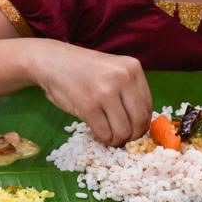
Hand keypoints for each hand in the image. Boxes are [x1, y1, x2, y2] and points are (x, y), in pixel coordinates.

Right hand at [28, 40, 152, 145]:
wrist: (52, 61)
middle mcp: (123, 78)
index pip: (148, 106)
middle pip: (139, 120)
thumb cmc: (84, 69)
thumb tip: (141, 124)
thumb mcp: (113, 70)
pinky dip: (102, 139)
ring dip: (116, 140)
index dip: (142, 124)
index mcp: (133, 68)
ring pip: (123, 130)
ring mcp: (106, 91)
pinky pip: (104, 133)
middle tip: (122, 139)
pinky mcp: (89, 105)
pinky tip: (97, 134)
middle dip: (132, 136)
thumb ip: (129, 90)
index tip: (134, 130)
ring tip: (108, 136)